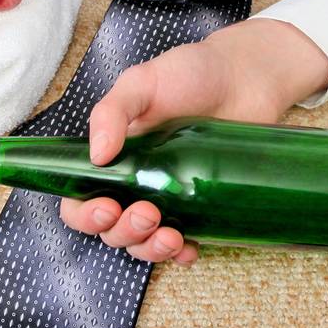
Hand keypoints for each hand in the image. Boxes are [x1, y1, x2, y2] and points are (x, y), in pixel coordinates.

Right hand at [57, 17, 327, 265]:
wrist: (246, 75)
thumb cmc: (190, 73)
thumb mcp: (142, 82)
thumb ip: (112, 112)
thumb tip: (96, 156)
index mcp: (114, 157)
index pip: (80, 199)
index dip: (84, 214)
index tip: (105, 208)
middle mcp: (136, 182)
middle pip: (111, 228)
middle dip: (123, 231)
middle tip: (146, 212)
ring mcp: (169, 197)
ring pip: (143, 242)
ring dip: (149, 249)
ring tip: (170, 235)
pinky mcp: (202, 207)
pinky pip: (184, 243)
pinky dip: (181, 254)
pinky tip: (189, 248)